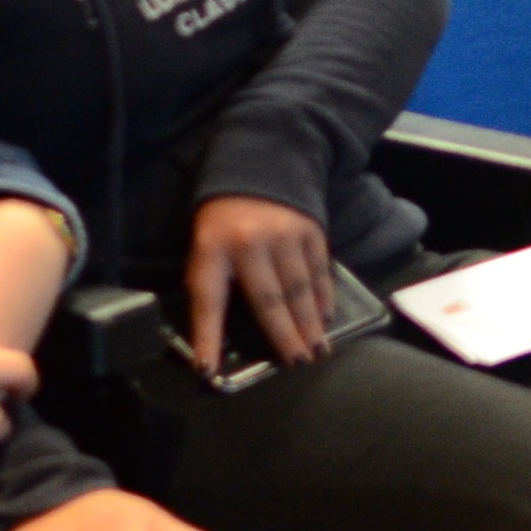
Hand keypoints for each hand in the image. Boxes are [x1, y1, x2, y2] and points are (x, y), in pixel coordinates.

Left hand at [184, 194, 332, 371]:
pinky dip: (323, 298)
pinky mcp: (310, 228)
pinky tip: (325, 318)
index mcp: (213, 245)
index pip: (208, 299)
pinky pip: (318, 271)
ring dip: (309, 324)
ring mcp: (284, 234)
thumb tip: (216, 334)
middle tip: (296, 364)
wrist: (261, 160)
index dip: (207, 336)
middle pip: (268, 300)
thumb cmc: (225, 215)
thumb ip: (211, 278)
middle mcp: (249, 241)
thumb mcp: (205, 240)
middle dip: (283, 336)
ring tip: (316, 351)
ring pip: (299, 289)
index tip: (207, 370)